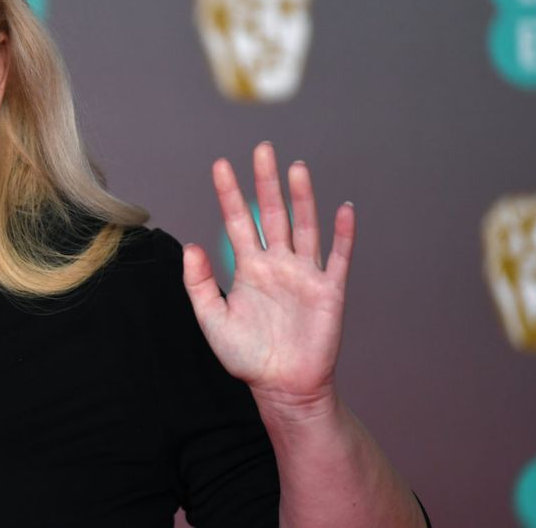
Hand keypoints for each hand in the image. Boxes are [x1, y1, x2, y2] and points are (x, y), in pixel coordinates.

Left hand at [181, 142, 352, 417]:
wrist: (282, 386)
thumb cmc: (246, 356)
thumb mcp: (212, 319)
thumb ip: (199, 283)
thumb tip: (191, 245)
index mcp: (249, 267)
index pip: (238, 221)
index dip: (229, 194)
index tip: (221, 165)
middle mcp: (277, 263)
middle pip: (273, 213)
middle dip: (266, 182)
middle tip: (262, 148)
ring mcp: (304, 274)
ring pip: (304, 226)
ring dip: (301, 197)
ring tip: (296, 167)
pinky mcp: (328, 291)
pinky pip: (338, 257)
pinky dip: (343, 234)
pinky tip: (343, 208)